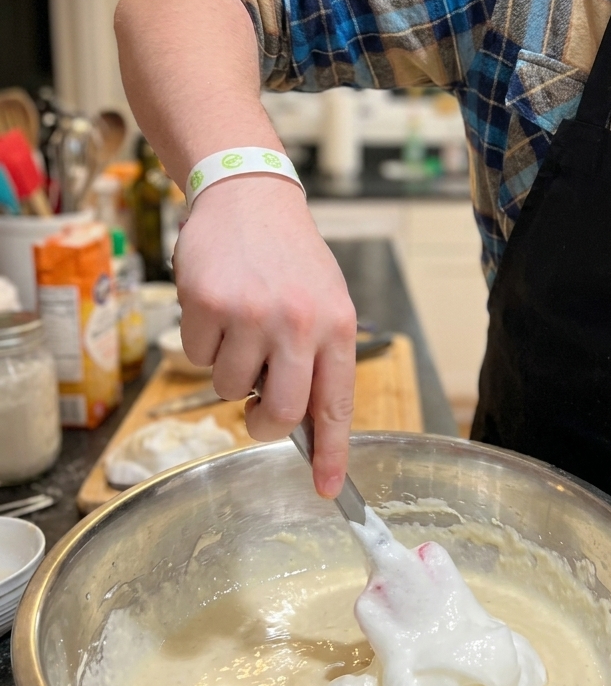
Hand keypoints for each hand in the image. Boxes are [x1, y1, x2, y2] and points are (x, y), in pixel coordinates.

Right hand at [174, 174, 357, 496]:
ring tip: (241, 324)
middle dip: (263, 424)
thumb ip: (321, 358)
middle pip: (280, 413)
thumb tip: (309, 424)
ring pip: (230, 389)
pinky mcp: (207, 305)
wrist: (249, 196)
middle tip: (257, 412)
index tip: (328, 489)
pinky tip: (217, 305)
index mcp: (336, 326)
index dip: (331, 454)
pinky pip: (199, 357)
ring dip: (231, 369)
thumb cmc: (290, 256)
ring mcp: (251, 314)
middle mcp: (297, 323)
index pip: (336, 405)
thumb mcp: (326, 301)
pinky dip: (204, 342)